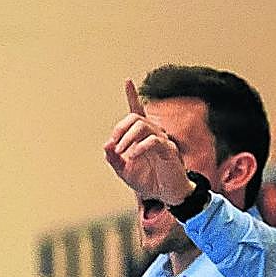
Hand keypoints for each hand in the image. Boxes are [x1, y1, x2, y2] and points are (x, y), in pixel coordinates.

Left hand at [103, 80, 193, 205]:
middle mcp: (153, 134)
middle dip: (120, 129)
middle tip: (114, 146)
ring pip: (144, 126)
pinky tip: (134, 156)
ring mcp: (162, 140)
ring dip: (128, 138)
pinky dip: (141, 147)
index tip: (128, 81)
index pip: (137, 111)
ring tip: (122, 153)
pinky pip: (155, 140)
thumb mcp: (124, 171)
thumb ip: (114, 159)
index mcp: (141, 137)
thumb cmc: (147, 180)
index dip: (132, 96)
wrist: (165, 194)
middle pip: (136, 118)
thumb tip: (106, 146)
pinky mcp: (169, 150)